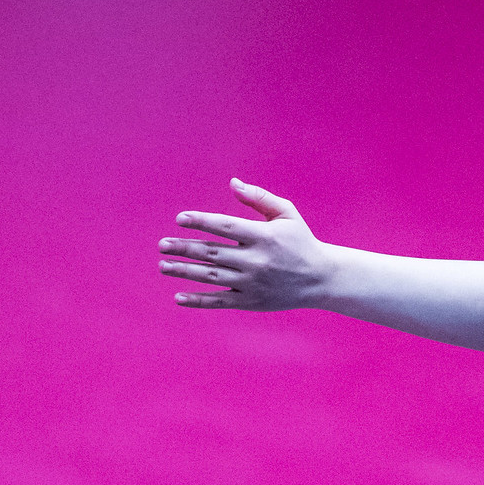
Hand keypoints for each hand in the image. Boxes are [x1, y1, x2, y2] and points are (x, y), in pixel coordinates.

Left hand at [160, 179, 331, 310]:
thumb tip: (232, 183)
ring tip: (163, 265)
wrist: (321, 278)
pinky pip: (219, 301)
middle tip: (162, 245)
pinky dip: (197, 301)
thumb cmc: (301, 241)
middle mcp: (256, 260)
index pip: (225, 226)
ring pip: (210, 276)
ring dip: (183, 271)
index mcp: (264, 236)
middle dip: (183, 247)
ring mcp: (252, 283)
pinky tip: (178, 296)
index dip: (200, 221)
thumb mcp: (287, 214)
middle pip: (212, 252)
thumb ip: (259, 198)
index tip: (179, 219)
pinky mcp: (251, 301)